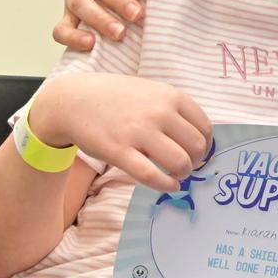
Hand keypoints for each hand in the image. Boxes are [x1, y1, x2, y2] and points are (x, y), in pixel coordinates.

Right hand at [32, 73, 211, 191]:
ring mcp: (139, 132)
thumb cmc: (115, 98)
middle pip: (197, 147)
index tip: (199, 153)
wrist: (72, 100)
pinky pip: (152, 176)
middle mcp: (159, 112)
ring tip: (176, 175)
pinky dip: (167, 185)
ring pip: (180, 163)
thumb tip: (198, 138)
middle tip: (187, 165)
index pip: (204, 127)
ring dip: (183, 174)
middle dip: (196, 161)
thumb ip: (173, 109)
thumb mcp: (150, 91)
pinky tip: (169, 185)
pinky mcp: (119, 151)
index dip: (206, 145)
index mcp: (170, 96)